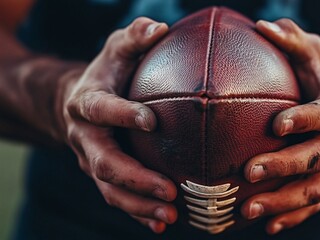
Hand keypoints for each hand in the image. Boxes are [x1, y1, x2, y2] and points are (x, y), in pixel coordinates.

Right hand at [61, 18, 176, 232]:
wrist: (77, 104)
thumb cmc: (107, 73)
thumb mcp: (117, 49)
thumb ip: (135, 37)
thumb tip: (161, 27)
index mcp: (87, 102)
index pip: (101, 109)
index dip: (122, 115)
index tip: (152, 122)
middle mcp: (86, 137)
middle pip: (104, 162)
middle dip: (135, 178)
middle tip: (169, 190)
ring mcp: (92, 160)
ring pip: (110, 189)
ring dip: (139, 205)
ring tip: (170, 216)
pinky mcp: (102, 176)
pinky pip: (117, 198)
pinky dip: (138, 212)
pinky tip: (161, 223)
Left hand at [241, 19, 319, 233]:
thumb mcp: (319, 56)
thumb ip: (294, 42)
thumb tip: (262, 26)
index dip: (308, 119)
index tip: (277, 124)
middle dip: (285, 166)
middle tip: (248, 170)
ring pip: (316, 189)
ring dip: (283, 202)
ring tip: (248, 209)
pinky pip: (314, 205)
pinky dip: (292, 216)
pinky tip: (266, 225)